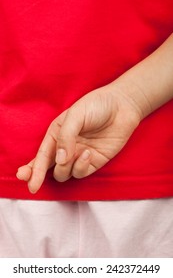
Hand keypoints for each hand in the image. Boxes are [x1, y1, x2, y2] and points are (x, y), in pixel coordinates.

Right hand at [16, 84, 140, 192]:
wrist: (122, 106)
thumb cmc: (96, 106)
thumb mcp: (76, 115)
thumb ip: (65, 137)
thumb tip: (59, 160)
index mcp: (56, 134)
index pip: (40, 154)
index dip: (31, 168)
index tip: (23, 177)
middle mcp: (65, 147)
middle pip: (47, 167)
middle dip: (37, 176)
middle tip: (34, 184)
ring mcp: (78, 156)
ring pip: (63, 173)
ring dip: (66, 167)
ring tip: (79, 152)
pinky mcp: (93, 162)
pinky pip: (80, 172)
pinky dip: (81, 166)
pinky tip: (88, 153)